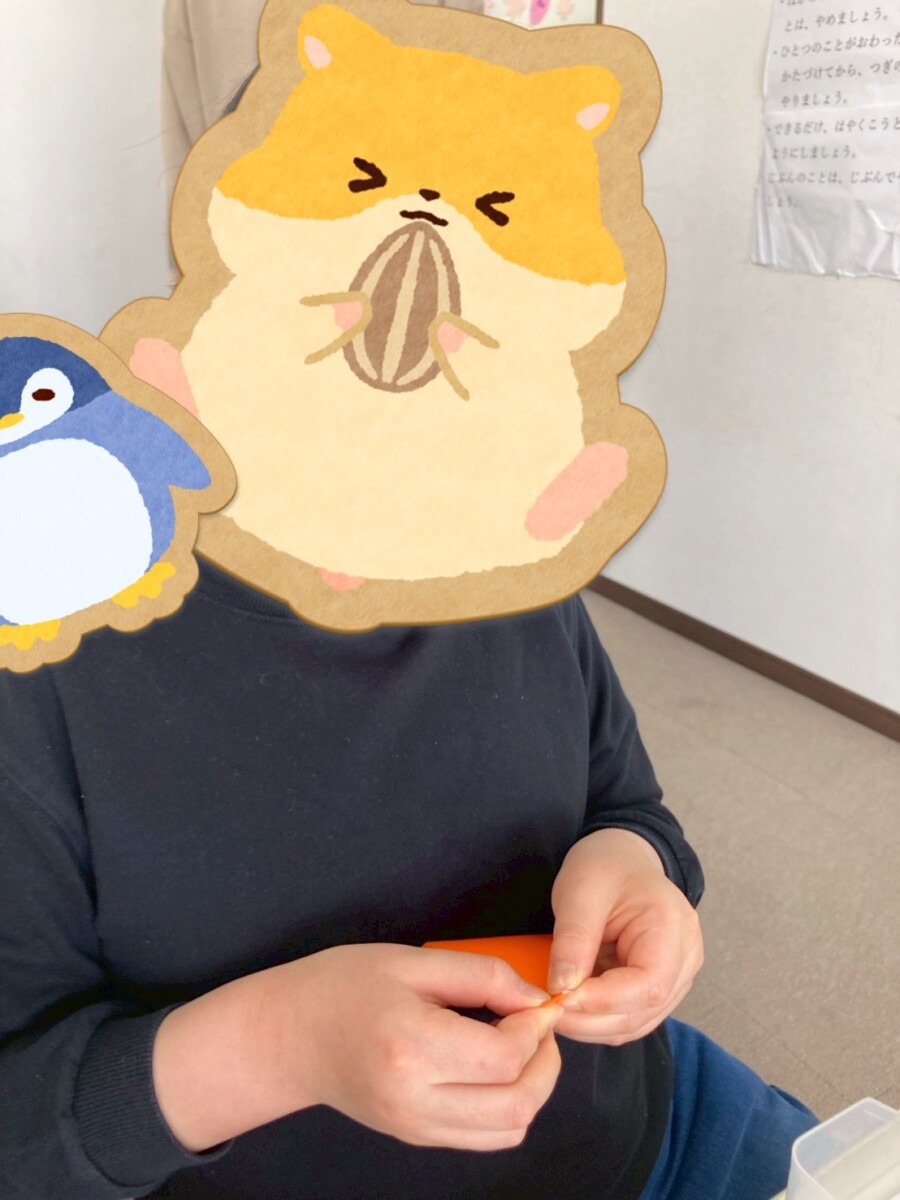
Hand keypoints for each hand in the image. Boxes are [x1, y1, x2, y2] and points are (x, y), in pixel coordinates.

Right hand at [268, 943, 563, 1150]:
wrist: (289, 1035)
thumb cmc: (343, 986)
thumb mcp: (412, 961)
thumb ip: (481, 976)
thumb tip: (535, 998)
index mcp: (410, 1045)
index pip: (503, 1057)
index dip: (536, 1028)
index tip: (538, 1001)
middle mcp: (413, 1098)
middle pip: (516, 1105)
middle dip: (546, 1064)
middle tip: (539, 1026)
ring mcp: (414, 1126)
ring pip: (507, 1130)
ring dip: (532, 1089)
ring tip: (519, 1046)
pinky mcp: (416, 1137)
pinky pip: (484, 1137)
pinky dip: (507, 1107)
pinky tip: (495, 1068)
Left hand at [547, 828, 702, 1045]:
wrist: (623, 858)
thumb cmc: (606, 867)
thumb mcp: (580, 892)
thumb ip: (574, 940)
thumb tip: (562, 990)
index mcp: (673, 927)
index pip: (647, 985)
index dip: (602, 1001)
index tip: (559, 999)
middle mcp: (686, 959)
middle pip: (642, 1011)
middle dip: (590, 1019)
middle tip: (546, 1010)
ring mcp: (677, 977)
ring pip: (635, 1022)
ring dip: (591, 1025)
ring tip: (554, 1007)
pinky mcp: (659, 987)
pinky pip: (630, 1016)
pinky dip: (598, 1018)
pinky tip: (571, 1004)